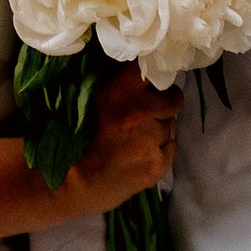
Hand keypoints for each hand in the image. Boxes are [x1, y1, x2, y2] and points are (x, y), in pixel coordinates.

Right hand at [56, 66, 177, 218]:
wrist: (78, 182)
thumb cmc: (82, 136)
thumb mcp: (95, 98)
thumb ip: (119, 83)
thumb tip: (141, 67)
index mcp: (119, 95)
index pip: (150, 71)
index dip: (155, 73)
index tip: (154, 79)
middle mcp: (139, 115)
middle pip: (173, 100)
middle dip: (167, 101)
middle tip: (157, 106)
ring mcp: (151, 142)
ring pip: (172, 125)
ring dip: (162, 126)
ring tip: (144, 133)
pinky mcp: (158, 166)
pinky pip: (172, 147)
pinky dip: (163, 148)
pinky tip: (146, 151)